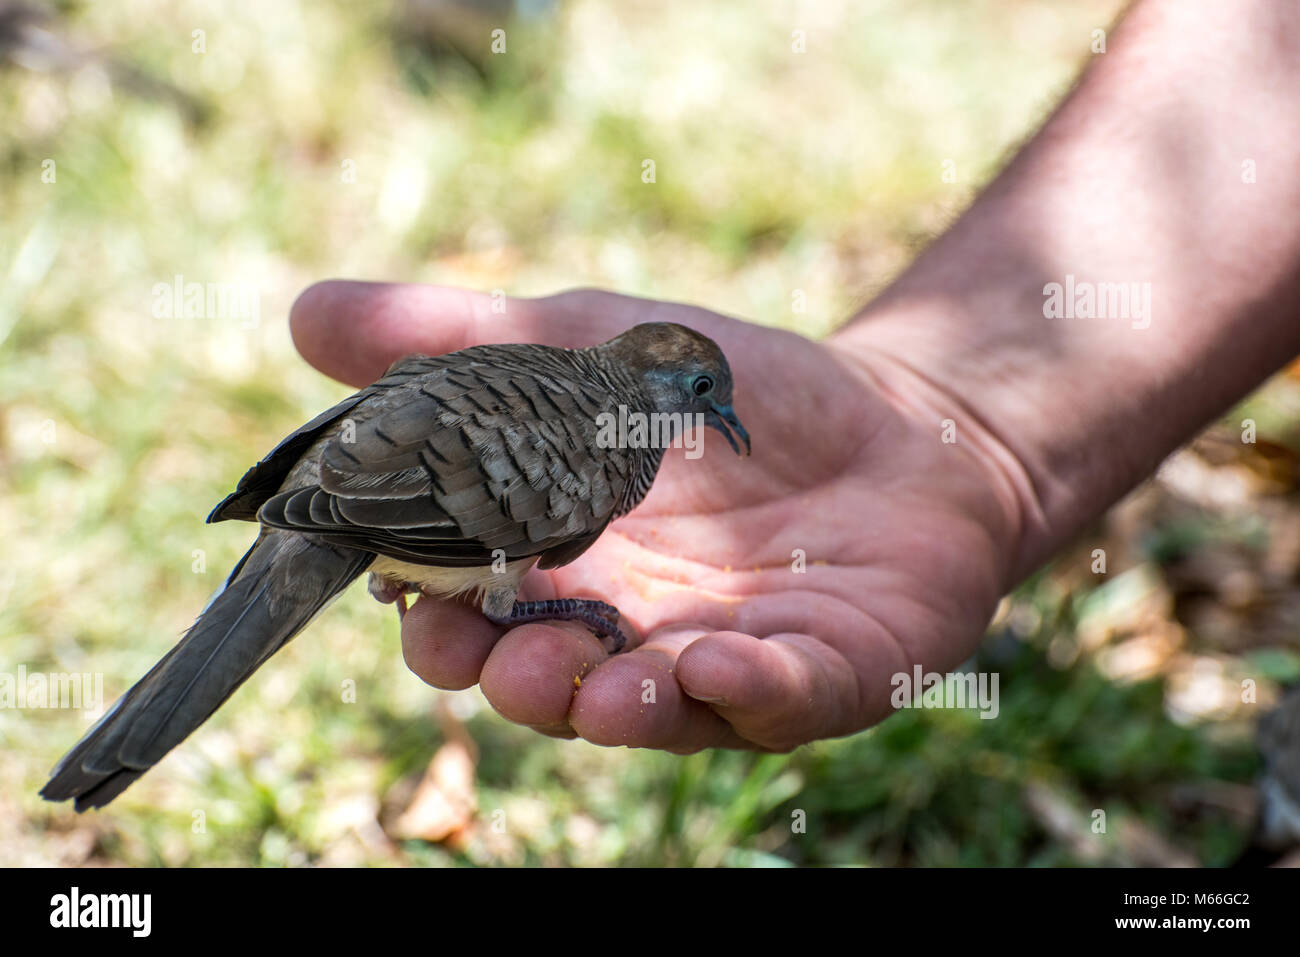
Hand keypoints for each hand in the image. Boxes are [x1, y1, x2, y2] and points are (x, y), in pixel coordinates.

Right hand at [290, 281, 1026, 750]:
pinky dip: (750, 690)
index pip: (474, 615)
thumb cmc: (718, 397)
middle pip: (552, 680)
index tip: (407, 591)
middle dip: (517, 678)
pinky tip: (721, 663)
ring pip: (656, 710)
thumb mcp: (581, 345)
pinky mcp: (826, 671)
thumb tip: (303, 313)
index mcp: (561, 570)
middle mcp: (629, 636)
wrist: (892, 421)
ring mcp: (727, 662)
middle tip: (497, 657)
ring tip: (599, 687)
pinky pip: (783, 697)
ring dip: (617, 706)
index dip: (436, 615)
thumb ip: (459, 339)